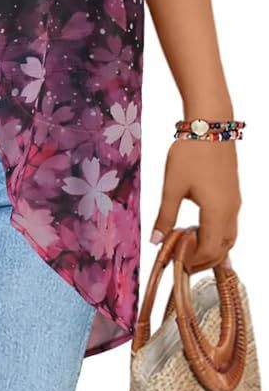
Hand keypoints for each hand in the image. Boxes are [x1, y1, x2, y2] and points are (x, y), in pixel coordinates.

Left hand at [151, 138, 241, 271]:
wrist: (210, 126)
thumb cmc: (190, 154)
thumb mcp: (172, 186)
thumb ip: (165, 215)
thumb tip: (155, 241)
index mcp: (217, 212)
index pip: (209, 250)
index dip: (193, 261)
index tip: (175, 264)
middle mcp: (231, 211)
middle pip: (223, 248)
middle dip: (203, 260)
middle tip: (181, 263)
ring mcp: (234, 203)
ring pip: (229, 238)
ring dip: (211, 248)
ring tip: (188, 250)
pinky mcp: (233, 195)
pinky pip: (229, 225)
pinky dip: (217, 236)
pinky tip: (199, 232)